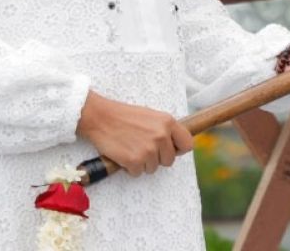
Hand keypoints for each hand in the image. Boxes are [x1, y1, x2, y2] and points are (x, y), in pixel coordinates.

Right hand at [76, 90, 193, 176]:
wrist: (101, 117)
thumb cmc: (125, 116)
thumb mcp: (151, 116)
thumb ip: (165, 129)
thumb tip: (175, 145)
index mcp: (168, 122)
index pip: (187, 144)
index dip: (179, 150)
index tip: (171, 150)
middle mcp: (161, 136)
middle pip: (169, 160)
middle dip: (157, 158)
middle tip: (143, 148)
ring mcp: (149, 149)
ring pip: (153, 168)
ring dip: (143, 163)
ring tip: (132, 148)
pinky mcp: (135, 161)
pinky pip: (138, 173)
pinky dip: (130, 168)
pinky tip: (124, 154)